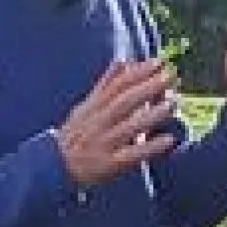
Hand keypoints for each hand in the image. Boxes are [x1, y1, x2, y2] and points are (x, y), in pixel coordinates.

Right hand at [57, 59, 178, 188]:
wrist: (53, 167)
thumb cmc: (77, 134)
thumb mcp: (86, 107)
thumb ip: (107, 84)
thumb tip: (123, 60)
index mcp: (93, 108)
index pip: (116, 87)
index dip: (137, 73)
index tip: (158, 62)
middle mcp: (98, 123)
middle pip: (123, 103)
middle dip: (146, 88)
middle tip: (170, 77)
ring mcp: (104, 144)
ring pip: (129, 127)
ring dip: (152, 115)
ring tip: (173, 103)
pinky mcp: (110, 164)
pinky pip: (132, 155)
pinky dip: (151, 147)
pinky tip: (169, 140)